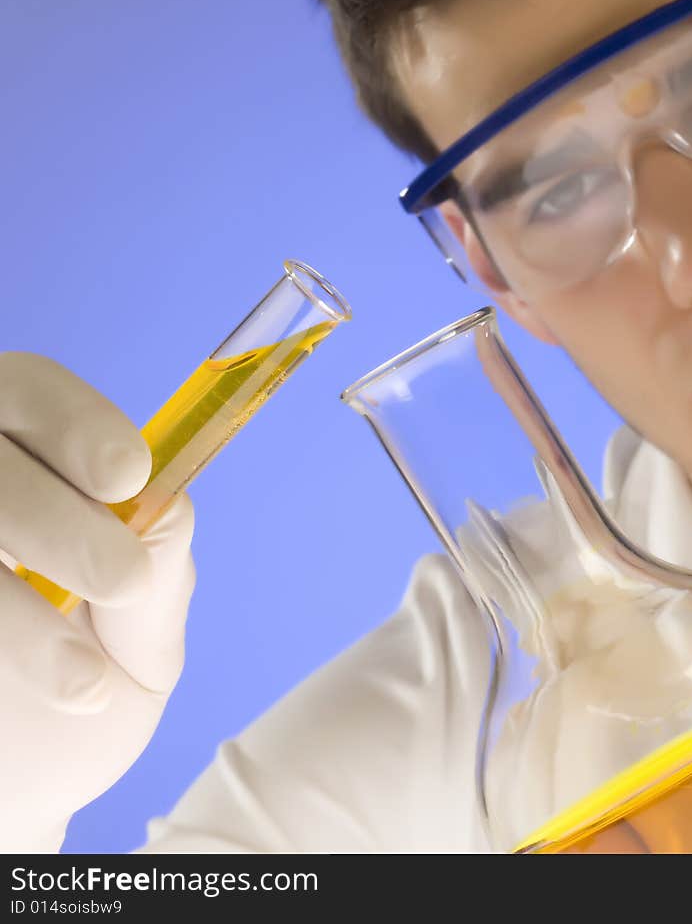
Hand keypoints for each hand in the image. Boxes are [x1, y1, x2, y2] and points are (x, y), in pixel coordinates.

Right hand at [0, 352, 195, 851]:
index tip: (128, 477)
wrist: (7, 805)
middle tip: (120, 583)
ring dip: (14, 604)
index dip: (76, 422)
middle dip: (55, 516)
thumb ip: (159, 576)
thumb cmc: (75, 713)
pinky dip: (0, 633)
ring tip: (86, 681)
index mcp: (25, 470)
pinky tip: (27, 692)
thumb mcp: (141, 651)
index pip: (32, 393)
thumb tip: (168, 505)